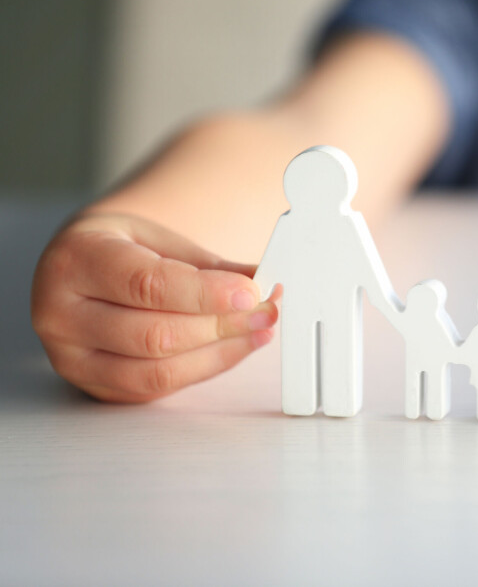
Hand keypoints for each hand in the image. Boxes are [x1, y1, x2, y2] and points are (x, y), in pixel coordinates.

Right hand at [31, 213, 278, 401]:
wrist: (85, 268)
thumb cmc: (124, 249)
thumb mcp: (162, 239)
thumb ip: (209, 265)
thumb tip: (262, 284)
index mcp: (76, 260)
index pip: (147, 284)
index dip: (205, 294)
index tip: (250, 293)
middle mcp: (62, 313)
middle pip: (154, 335)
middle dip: (222, 325)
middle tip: (267, 311)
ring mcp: (72, 358)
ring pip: (157, 370)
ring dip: (221, 352)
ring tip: (260, 331)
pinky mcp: (95, 387)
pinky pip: (158, 388)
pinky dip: (205, 368)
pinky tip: (235, 347)